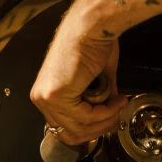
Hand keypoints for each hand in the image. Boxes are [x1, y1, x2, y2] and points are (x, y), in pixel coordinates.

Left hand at [30, 4, 127, 146]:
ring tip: (119, 105)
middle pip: (71, 134)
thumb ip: (98, 102)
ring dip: (105, 120)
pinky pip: (85, 117)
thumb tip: (111, 117)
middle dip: (99, 129)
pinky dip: (104, 112)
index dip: (92, 130)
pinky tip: (115, 101)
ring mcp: (45, 99)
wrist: (91, 27)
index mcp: (46, 94)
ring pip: (79, 128)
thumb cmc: (92, 43)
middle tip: (117, 118)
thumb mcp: (96, 81)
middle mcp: (41, 98)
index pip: (66, 129)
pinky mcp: (55, 97)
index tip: (112, 123)